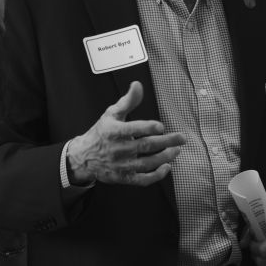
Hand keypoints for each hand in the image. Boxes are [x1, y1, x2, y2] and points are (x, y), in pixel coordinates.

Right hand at [67, 80, 185, 186]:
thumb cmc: (101, 133)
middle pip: (145, 146)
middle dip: (166, 142)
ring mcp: (121, 165)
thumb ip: (128, 101)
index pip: (132, 129)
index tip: (161, 126)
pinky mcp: (123, 177)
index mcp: (113, 132)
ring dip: (164, 157)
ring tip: (176, 150)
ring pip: (146, 163)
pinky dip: (156, 175)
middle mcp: (118, 149)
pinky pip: (142, 180)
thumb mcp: (111, 114)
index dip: (148, 128)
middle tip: (181, 138)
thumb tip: (138, 85)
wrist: (84, 156)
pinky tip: (166, 167)